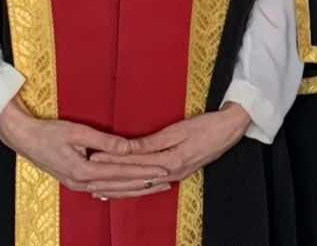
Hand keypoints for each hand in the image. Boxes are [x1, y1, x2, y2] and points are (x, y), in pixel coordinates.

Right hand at [0, 98, 171, 200]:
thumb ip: (104, 141)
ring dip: (134, 188)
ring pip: (112, 188)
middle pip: (120, 184)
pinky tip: (125, 191)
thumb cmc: (48, 132)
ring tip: (153, 186)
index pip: (122, 172)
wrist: (23, 138)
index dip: (144, 171)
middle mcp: (81, 181)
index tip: (163, 170)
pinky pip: (101, 188)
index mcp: (83, 170)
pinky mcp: (74, 180)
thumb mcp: (77, 131)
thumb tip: (127, 148)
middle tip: (166, 181)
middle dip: (145, 183)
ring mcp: (76, 183)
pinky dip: (117, 189)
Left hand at [90, 103, 251, 185]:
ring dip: (118, 188)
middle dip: (109, 179)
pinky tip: (122, 189)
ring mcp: (175, 176)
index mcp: (170, 161)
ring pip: (140, 186)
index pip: (133, 163)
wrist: (230, 130)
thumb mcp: (178, 130)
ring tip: (98, 189)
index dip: (111, 160)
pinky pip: (149, 185)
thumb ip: (151, 142)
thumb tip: (127, 149)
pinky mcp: (177, 174)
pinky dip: (133, 188)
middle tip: (86, 178)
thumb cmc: (207, 126)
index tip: (92, 158)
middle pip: (133, 179)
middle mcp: (171, 173)